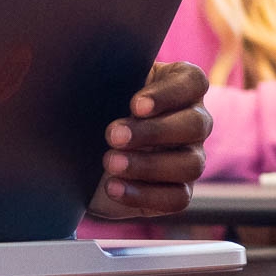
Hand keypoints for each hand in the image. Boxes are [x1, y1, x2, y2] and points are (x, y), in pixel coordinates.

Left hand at [86, 61, 211, 219]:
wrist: (79, 155)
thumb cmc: (95, 108)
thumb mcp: (100, 89)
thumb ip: (106, 78)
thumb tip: (93, 77)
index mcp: (179, 86)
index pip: (193, 82)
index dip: (168, 94)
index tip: (135, 105)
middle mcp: (193, 120)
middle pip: (196, 124)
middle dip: (153, 132)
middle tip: (113, 135)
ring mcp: (190, 157)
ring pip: (190, 164)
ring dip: (148, 165)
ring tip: (110, 163)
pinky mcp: (178, 191)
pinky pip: (177, 198)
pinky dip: (144, 194)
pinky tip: (114, 187)